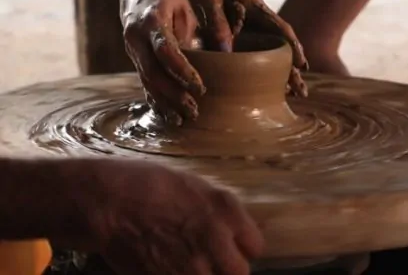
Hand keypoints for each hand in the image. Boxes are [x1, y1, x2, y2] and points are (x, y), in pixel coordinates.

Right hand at [86, 159, 263, 274]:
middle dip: (228, 268)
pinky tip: (169, 267)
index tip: (231, 245)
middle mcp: (217, 240)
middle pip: (240, 273)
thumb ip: (217, 209)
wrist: (111, 202)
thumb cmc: (150, 183)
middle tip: (212, 260)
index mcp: (225, 210)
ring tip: (188, 263)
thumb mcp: (194, 185)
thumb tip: (229, 229)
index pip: (255, 245)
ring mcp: (193, 266)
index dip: (242, 246)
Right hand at [120, 0, 205, 123]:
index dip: (183, 73)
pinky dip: (153, 95)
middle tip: (194, 111)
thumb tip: (208, 63)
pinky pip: (142, 77)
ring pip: (146, 79)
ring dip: (163, 101)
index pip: (167, 52)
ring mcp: (131, 46)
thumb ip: (190, 35)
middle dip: (173, 95)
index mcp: (152, 21)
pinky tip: (163, 111)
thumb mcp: (183, 8)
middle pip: (153, 73)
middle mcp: (136, 36)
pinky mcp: (132, 52)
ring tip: (180, 120)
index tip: (201, 88)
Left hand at [177, 0, 307, 96]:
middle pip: (277, 44)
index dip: (294, 48)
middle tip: (300, 92)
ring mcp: (241, 18)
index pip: (280, 29)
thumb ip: (217, 20)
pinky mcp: (228, 19)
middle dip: (290, 67)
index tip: (303, 67)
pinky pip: (242, 44)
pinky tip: (247, 75)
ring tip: (282, 91)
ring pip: (262, 47)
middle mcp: (251, 14)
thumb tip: (227, 52)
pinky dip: (249, 61)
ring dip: (273, 68)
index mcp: (253, 6)